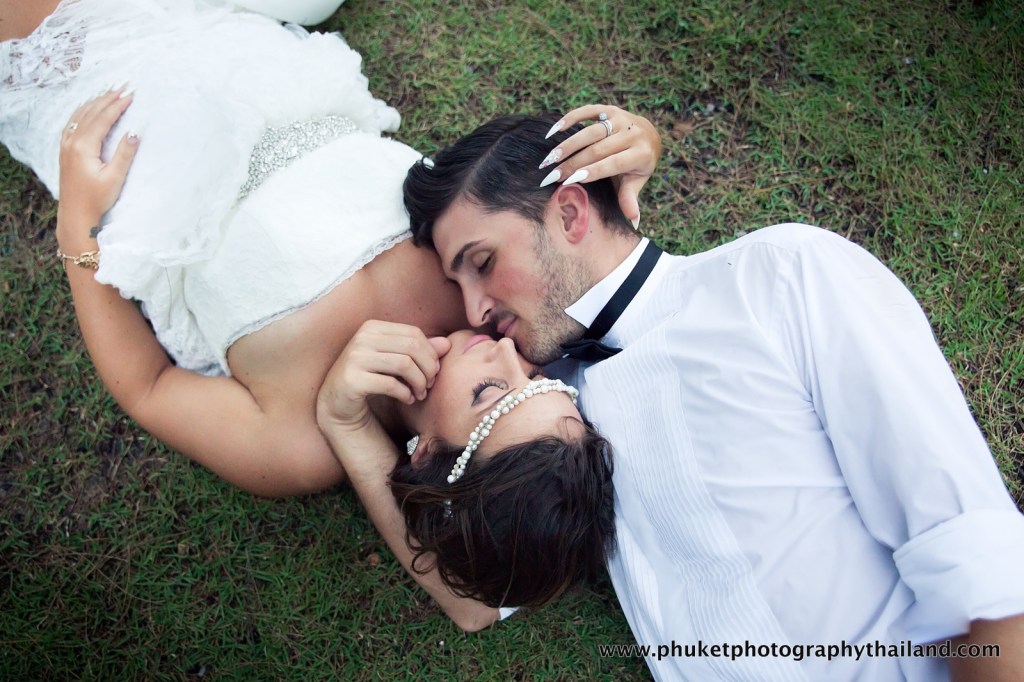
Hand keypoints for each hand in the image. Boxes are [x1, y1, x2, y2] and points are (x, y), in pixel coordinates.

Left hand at [57, 87, 138, 229]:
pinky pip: (72, 123)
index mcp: (83, 147)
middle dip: (107, 98)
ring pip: (80, 115)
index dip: (117, 105)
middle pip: (90, 113)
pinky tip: (88, 108)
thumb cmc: (96, 199)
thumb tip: (134, 132)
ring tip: (109, 92)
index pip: (102, 119)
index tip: (130, 95)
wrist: (75, 214)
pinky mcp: (65, 150)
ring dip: (95, 102)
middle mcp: (72, 142)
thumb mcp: (114, 178)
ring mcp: (66, 145)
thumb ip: (124, 154)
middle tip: (123, 87)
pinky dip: (82, 111)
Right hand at [316, 321, 451, 431]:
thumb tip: (447, 344)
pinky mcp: (352, 379)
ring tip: (420, 394)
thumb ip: (419, 350)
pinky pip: (390, 384)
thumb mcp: (395, 361)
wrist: (337, 401)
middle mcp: (362, 338)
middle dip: (428, 369)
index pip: (414, 334)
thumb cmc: (370, 377)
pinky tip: (408, 399)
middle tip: (430, 385)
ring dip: (419, 383)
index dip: (430, 353)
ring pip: (404, 365)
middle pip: (412, 348)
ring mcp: (355, 358)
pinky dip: (405, 394)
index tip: (434, 371)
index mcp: (373, 327)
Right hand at [538, 104, 660, 226]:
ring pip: (590, 131)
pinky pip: (588, 111)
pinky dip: (570, 119)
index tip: (571, 180)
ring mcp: (620, 119)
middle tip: (552, 175)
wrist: (650, 135)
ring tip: (550, 158)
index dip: (592, 171)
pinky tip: (553, 131)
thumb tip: (633, 221)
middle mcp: (632, 133)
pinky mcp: (610, 109)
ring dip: (567, 145)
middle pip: (598, 149)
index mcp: (641, 153)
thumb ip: (631, 197)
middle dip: (573, 163)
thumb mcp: (637, 180)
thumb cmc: (638, 164)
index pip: (613, 163)